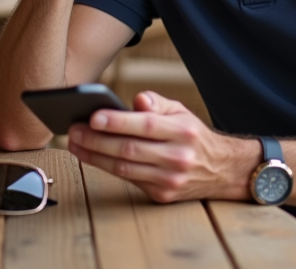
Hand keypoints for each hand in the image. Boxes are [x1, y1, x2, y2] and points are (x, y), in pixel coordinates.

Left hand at [66, 92, 254, 203]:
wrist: (222, 171)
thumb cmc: (192, 135)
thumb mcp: (181, 112)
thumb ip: (157, 102)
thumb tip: (136, 99)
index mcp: (183, 132)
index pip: (145, 125)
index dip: (117, 121)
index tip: (92, 116)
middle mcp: (178, 157)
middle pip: (129, 149)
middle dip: (96, 140)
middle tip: (73, 131)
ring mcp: (170, 179)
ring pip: (124, 168)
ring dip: (94, 156)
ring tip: (74, 144)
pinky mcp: (162, 195)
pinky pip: (129, 180)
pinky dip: (106, 168)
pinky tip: (90, 156)